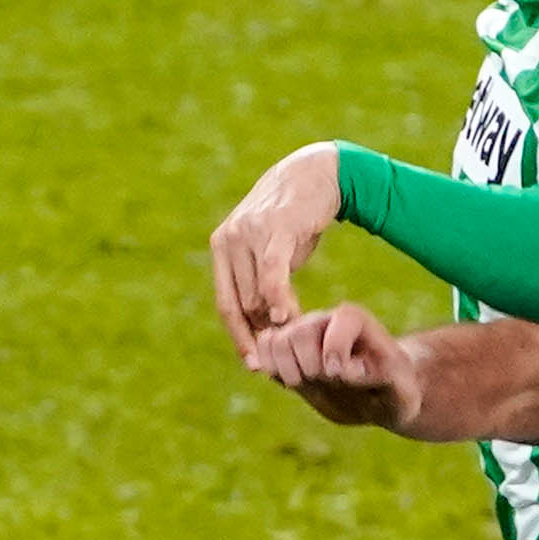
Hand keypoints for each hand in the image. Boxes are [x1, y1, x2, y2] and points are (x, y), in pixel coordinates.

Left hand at [209, 142, 346, 366]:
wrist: (315, 174)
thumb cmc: (295, 219)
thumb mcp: (271, 251)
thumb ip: (261, 281)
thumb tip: (264, 323)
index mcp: (222, 247)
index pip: (226, 305)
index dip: (239, 338)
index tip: (255, 365)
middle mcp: (229, 240)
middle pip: (243, 304)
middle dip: (263, 332)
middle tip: (285, 356)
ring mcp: (249, 234)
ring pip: (257, 294)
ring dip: (276, 321)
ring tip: (297, 339)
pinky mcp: (274, 229)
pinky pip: (272, 274)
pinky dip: (277, 299)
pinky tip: (288, 318)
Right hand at [252, 303, 418, 430]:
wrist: (376, 398)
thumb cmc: (394, 392)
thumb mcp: (401, 391)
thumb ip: (382, 378)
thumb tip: (349, 370)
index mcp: (357, 321)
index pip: (340, 320)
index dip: (335, 349)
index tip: (340, 376)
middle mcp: (325, 321)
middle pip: (299, 332)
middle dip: (309, 367)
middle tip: (324, 383)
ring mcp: (302, 334)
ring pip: (274, 340)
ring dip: (286, 371)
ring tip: (304, 385)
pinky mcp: (286, 351)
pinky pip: (262, 349)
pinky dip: (268, 368)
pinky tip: (289, 384)